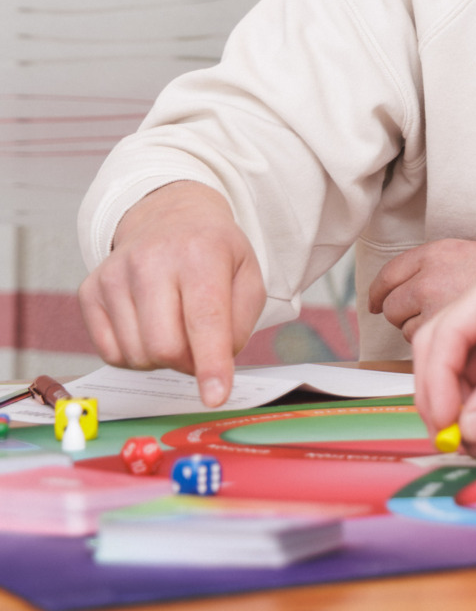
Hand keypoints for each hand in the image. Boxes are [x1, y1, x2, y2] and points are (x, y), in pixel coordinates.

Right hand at [78, 181, 265, 406]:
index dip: (211, 365)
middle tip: (200, 347)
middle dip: (188, 363)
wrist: (168, 217)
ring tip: (175, 326)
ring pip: (136, 356)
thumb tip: (213, 367)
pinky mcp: (89, 291)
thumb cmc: (214, 253)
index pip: (205, 321)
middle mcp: (150, 261)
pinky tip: (149, 327)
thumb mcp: (247, 276)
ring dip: (162, 359)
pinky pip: (110, 353)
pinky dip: (135, 355)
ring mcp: (113, 275)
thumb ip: (240, 324)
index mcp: (200, 253)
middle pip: (164, 348)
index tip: (215, 397)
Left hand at [367, 239, 475, 341]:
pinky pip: (425, 350)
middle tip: (431, 326)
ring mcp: (436, 303)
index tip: (376, 303)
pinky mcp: (445, 332)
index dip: (381, 292)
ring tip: (462, 336)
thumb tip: (394, 301)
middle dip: (405, 320)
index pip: (390, 275)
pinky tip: (467, 348)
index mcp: (440, 253)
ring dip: (426, 339)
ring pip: (407, 333)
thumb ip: (441, 275)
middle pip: (391, 307)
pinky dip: (441, 353)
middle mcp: (432, 275)